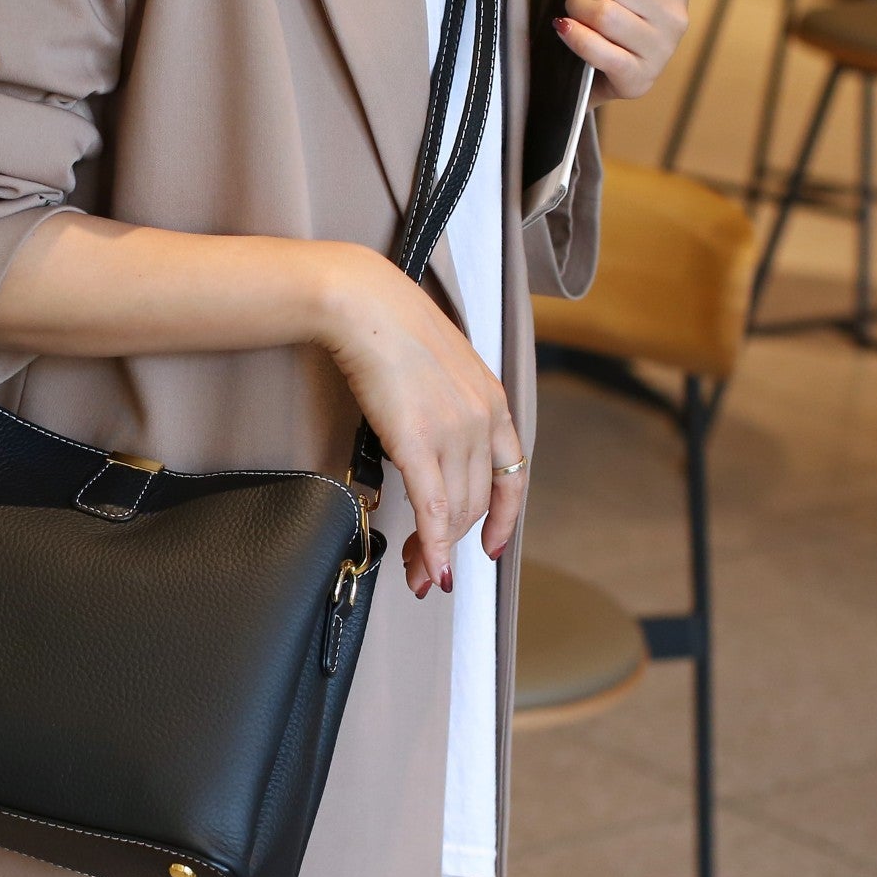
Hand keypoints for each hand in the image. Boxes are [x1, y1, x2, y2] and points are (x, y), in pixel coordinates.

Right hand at [315, 245, 525, 599]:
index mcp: (493, 400)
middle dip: (456, 542)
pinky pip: (432, 508)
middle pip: (478, 502)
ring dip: (437, 549)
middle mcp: (482, 420)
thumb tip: (432, 438)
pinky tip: (428, 567)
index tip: (492, 546)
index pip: (512, 476)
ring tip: (418, 570)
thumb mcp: (442, 366)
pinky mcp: (419, 442)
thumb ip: (450, 404)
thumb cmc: (390, 325)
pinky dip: (434, 544)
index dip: (504, 519)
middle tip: (430, 566)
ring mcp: (454, 431)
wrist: (365, 305)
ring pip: (456, 511)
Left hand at [556, 0, 694, 103]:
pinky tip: (565, 27)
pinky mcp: (639, 78)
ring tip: (573, 5)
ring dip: (575, 6)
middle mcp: (676, 13)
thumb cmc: (622, 8)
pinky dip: (575, 36)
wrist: (613, 69)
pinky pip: (598, 51)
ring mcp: (661, 49)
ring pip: (601, 13)